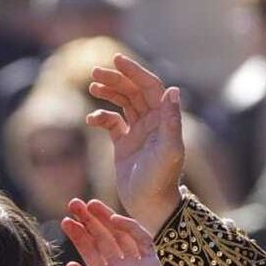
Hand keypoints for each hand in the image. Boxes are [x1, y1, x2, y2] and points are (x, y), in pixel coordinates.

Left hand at [61, 198, 181, 265]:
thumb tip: (71, 265)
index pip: (89, 249)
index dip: (78, 234)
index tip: (65, 221)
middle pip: (102, 236)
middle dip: (88, 220)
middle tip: (73, 203)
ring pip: (120, 234)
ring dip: (106, 218)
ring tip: (90, 204)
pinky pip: (142, 240)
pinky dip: (130, 227)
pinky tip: (114, 219)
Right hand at [86, 56, 184, 232]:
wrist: (151, 206)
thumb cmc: (161, 179)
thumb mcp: (169, 149)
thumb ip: (170, 120)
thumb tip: (173, 90)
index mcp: (163, 119)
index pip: (150, 86)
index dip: (134, 71)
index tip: (117, 60)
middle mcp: (152, 122)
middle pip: (134, 91)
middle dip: (116, 79)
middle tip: (94, 72)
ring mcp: (138, 132)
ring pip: (123, 103)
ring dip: (108, 92)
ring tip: (92, 86)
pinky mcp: (124, 145)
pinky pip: (111, 123)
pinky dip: (100, 117)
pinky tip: (91, 120)